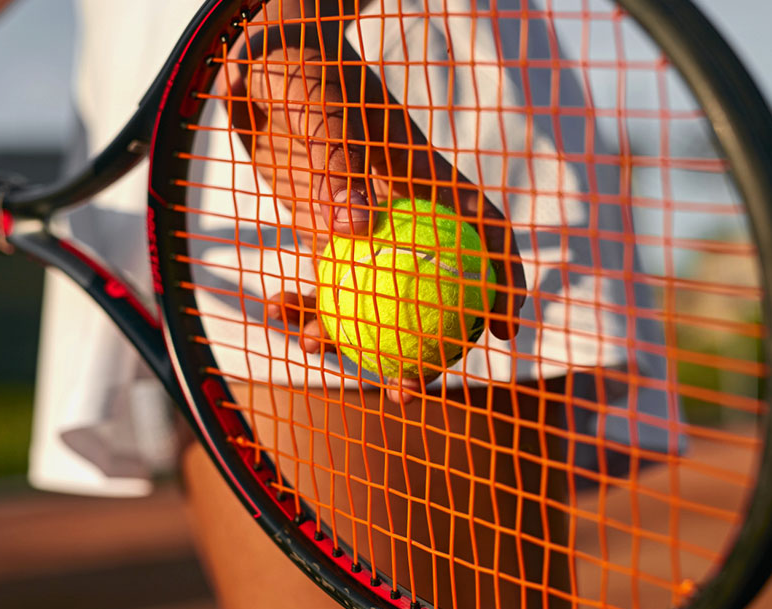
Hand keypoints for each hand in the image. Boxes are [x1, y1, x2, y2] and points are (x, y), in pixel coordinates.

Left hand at [218, 13, 526, 402]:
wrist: (265, 58)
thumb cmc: (304, 70)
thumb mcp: (319, 109)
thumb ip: (338, 163)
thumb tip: (355, 231)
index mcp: (428, 179)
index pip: (485, 234)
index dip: (506, 282)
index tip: (505, 331)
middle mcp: (404, 212)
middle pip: (433, 287)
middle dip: (426, 345)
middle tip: (409, 389)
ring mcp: (367, 227)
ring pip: (376, 297)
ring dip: (352, 335)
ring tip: (314, 348)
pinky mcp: (326, 232)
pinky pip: (325, 283)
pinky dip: (305, 302)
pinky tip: (275, 310)